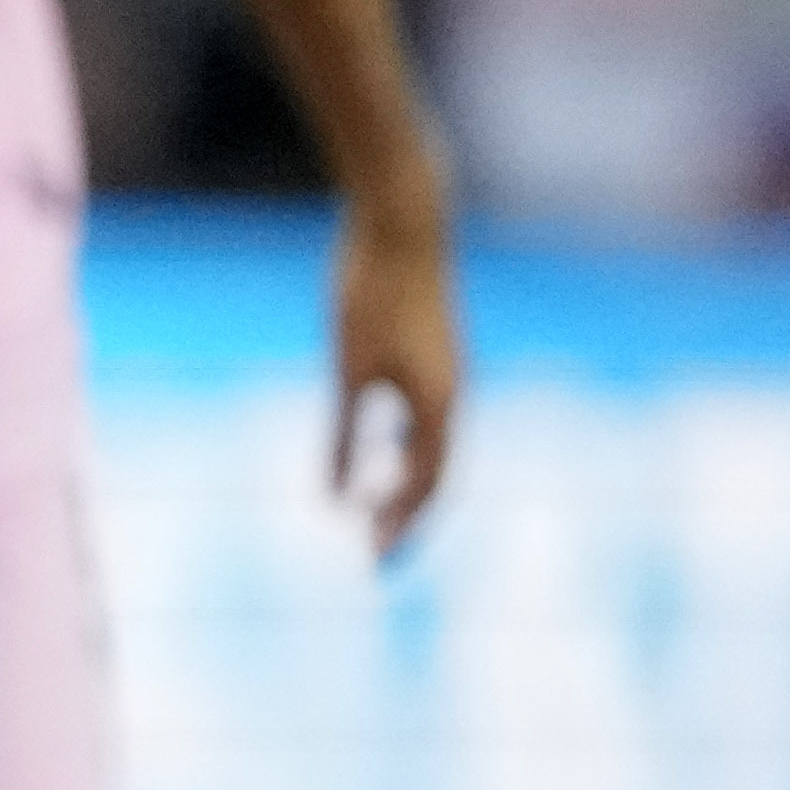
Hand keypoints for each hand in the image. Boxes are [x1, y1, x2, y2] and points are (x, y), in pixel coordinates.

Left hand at [331, 204, 463, 552]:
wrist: (403, 226)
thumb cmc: (370, 294)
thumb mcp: (348, 370)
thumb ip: (343, 435)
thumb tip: (335, 497)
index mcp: (438, 406)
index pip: (425, 486)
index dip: (401, 527)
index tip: (374, 562)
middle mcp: (454, 396)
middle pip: (435, 475)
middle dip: (405, 517)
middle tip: (374, 556)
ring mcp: (451, 376)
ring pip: (433, 449)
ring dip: (405, 486)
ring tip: (370, 517)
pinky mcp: (438, 358)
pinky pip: (427, 422)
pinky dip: (405, 451)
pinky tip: (378, 459)